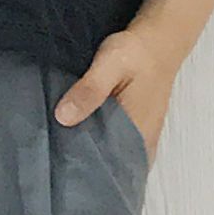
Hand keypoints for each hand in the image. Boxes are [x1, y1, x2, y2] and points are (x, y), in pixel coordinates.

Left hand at [51, 26, 177, 166]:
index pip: (111, 169)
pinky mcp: (136, 126)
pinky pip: (116, 144)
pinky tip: (79, 137)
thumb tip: (63, 117)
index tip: (61, 173)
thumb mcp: (110, 64)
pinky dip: (100, 143)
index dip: (87, 173)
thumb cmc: (134, 52)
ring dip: (92, 154)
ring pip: (113, 155)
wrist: (157, 41)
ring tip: (62, 155)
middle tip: (55, 164)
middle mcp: (142, 142)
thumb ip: (90, 90)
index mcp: (137, 134)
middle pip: (111, 166)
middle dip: (86, 167)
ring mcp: (141, 136)